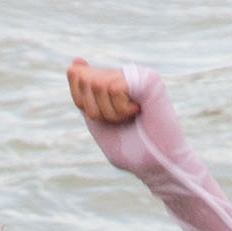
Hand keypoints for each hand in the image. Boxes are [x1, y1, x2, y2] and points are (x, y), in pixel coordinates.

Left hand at [67, 57, 186, 180]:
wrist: (157, 166)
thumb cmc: (130, 149)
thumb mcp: (97, 121)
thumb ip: (84, 96)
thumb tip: (74, 64)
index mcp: (112, 82)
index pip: (75, 76)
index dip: (82, 102)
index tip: (104, 118)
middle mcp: (124, 73)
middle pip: (84, 79)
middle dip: (95, 109)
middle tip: (120, 120)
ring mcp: (137, 74)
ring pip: (97, 84)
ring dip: (110, 112)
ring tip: (131, 117)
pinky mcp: (148, 79)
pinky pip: (113, 88)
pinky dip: (120, 109)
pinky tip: (138, 112)